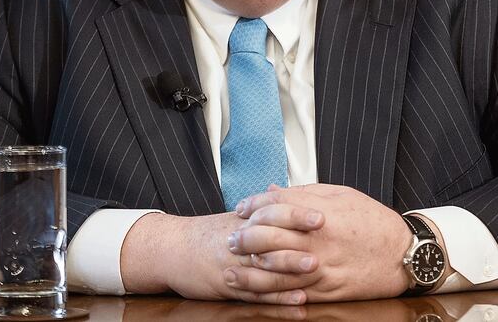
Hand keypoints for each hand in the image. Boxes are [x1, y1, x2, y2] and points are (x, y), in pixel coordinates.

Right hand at [119, 211, 316, 303]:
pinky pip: (257, 295)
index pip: (274, 212)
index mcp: (245, 221)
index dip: (297, 213)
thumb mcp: (236, 218)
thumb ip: (265, 209)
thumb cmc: (210, 234)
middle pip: (271, 239)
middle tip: (323, 242)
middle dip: (298, 241)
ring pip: (266, 268)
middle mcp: (241, 242)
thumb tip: (293, 196)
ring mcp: (236, 266)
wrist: (174, 249)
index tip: (321, 214)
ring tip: (315, 270)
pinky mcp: (230, 288)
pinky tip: (299, 300)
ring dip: (291, 269)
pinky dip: (279, 300)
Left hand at [226, 183, 410, 301]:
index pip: (276, 204)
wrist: (402, 254)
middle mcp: (317, 239)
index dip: (254, 205)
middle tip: (230, 240)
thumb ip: (305, 192)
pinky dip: (270, 293)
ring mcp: (320, 266)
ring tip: (232, 270)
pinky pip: (292, 292)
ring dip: (249, 271)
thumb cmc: (373, 222)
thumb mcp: (342, 195)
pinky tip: (256, 291)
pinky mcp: (325, 289)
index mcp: (320, 211)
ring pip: (274, 270)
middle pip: (268, 236)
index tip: (242, 209)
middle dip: (244, 238)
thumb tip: (274, 189)